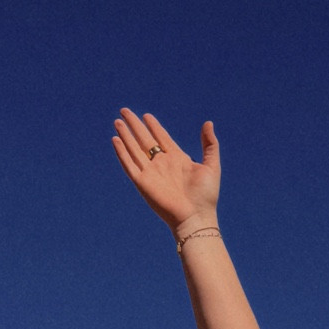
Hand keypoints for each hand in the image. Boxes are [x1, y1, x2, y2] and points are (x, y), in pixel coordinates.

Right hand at [112, 108, 220, 232]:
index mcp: (177, 159)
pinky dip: (122, 152)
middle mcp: (162, 164)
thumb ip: (210, 144)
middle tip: (125, 111)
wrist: (196, 217)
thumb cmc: (206, 196)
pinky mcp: (142, 183)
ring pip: (134, 149)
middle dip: (135, 125)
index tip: (146, 116)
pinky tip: (116, 140)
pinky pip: (129, 164)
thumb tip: (208, 123)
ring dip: (125, 135)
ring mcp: (151, 173)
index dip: (154, 126)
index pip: (161, 138)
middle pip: (145, 140)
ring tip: (118, 121)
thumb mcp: (212, 165)